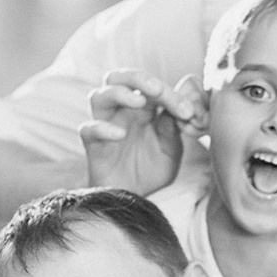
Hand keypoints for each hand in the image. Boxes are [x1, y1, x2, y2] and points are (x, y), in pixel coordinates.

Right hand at [80, 68, 206, 194]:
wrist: (131, 199)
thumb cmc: (150, 171)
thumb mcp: (171, 150)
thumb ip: (174, 129)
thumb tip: (185, 107)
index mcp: (141, 109)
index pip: (151, 88)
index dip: (170, 94)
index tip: (187, 111)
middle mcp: (120, 112)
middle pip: (118, 78)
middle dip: (138, 78)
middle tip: (158, 89)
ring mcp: (104, 125)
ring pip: (99, 96)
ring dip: (119, 93)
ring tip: (139, 102)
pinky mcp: (93, 145)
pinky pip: (89, 129)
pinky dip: (103, 128)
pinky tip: (120, 134)